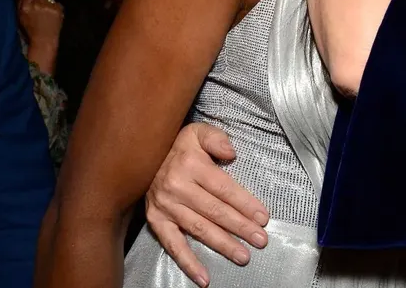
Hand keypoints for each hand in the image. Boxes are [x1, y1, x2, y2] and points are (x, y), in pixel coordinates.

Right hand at [18, 0, 63, 74]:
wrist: (44, 40)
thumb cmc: (31, 31)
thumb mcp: (21, 18)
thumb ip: (21, 4)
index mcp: (26, 8)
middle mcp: (36, 5)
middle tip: (41, 6)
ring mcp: (48, 6)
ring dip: (48, 3)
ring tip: (47, 12)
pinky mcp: (57, 9)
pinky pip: (57, 3)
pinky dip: (55, 8)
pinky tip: (53, 15)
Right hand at [146, 122, 269, 287]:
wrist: (143, 155)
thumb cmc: (178, 145)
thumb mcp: (197, 132)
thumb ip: (216, 139)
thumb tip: (231, 152)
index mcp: (190, 164)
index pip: (224, 188)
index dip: (244, 203)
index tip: (263, 217)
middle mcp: (177, 187)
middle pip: (215, 211)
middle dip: (240, 227)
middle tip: (261, 240)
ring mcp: (165, 206)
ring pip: (199, 229)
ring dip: (222, 245)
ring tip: (243, 256)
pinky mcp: (156, 221)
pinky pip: (173, 245)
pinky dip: (188, 263)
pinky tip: (204, 277)